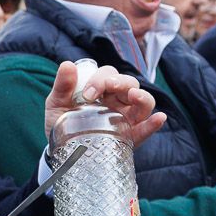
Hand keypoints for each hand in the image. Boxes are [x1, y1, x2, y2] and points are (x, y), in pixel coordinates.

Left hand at [44, 61, 164, 146]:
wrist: (61, 150)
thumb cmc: (61, 122)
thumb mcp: (57, 104)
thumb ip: (62, 86)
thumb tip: (67, 65)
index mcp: (102, 89)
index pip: (110, 74)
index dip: (101, 79)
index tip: (87, 93)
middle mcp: (118, 101)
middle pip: (129, 84)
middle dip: (120, 82)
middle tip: (108, 87)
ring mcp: (126, 118)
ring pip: (144, 102)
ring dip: (142, 96)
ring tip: (134, 96)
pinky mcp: (130, 137)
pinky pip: (146, 129)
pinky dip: (153, 124)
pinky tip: (159, 118)